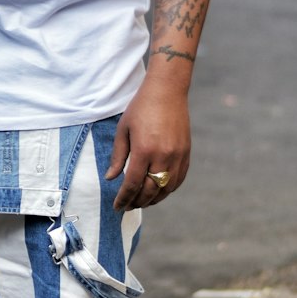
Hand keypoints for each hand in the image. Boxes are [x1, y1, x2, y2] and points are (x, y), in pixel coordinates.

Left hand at [106, 77, 191, 210]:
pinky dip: (168, 190)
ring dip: (153, 199)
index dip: (124, 198)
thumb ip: (118, 156)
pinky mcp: (186, 154)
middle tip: (128, 206)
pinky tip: (158, 191)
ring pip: (166, 189)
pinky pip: (178, 180)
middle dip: (137, 202)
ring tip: (141, 202)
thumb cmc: (141, 108)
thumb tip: (110, 178)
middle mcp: (163, 156)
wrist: (167, 91)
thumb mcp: (123, 130)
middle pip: (150, 190)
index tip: (117, 206)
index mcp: (144, 150)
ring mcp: (177, 156)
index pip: (132, 184)